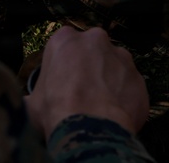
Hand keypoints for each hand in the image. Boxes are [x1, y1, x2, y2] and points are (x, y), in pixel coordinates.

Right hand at [24, 27, 149, 137]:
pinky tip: (113, 114)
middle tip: (83, 92)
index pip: (65, 44)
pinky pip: (130, 87)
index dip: (65, 64)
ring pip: (115, 66)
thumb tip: (30, 102)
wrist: (90, 129)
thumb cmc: (58, 110)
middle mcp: (96, 40)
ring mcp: (122, 57)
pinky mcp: (139, 78)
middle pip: (93, 51)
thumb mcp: (32, 101)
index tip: (64, 80)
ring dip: (109, 82)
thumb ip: (34, 93)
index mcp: (65, 39)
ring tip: (100, 106)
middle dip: (90, 67)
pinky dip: (124, 98)